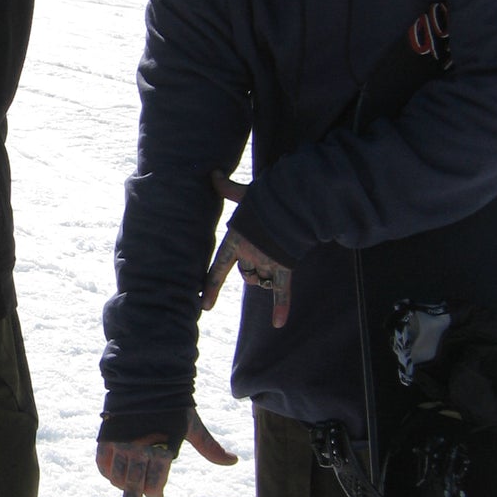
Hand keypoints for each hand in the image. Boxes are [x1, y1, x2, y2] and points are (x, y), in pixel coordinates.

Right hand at [96, 409, 236, 496]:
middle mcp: (141, 450)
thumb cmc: (173, 404)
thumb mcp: (192, 426)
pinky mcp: (107, 438)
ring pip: (118, 479)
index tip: (158, 496)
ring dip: (122, 486)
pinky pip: (104, 465)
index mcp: (163, 450)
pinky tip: (113, 473)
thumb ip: (210, 447)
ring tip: (125, 487)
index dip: (157, 493)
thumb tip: (235, 461)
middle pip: (134, 490)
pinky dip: (108, 472)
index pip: (156, 485)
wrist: (146, 379)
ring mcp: (122, 445)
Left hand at [201, 173, 291, 326]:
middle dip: (250, 272)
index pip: (218, 268)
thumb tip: (213, 172)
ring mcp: (267, 262)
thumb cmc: (267, 197)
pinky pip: (282, 290)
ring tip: (275, 259)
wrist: (293, 202)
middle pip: (245, 274)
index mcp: (237, 240)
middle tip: (259, 257)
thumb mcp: (244, 193)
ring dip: (265, 278)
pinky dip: (281, 307)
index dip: (210, 286)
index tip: (203, 304)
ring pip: (261, 280)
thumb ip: (227, 188)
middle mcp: (250, 254)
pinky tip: (278, 324)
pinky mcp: (285, 266)